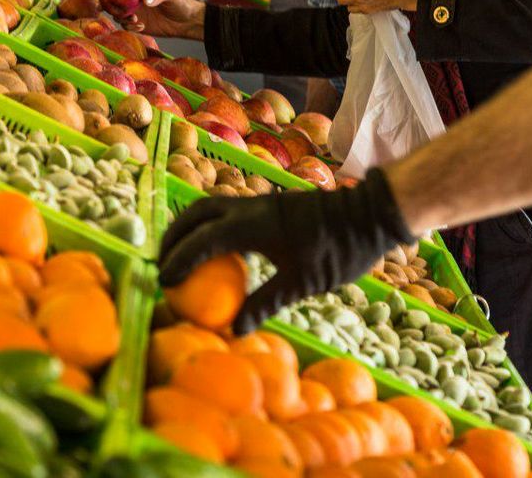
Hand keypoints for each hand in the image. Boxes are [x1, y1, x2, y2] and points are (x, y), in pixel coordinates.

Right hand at [121, 0, 205, 39]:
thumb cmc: (181, 3)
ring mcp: (137, 13)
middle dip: (113, 5)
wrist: (189, 22)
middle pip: (116, 1)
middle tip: (119, 10)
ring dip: (122, 17)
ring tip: (135, 19)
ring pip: (119, 15)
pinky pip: (127, 27)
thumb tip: (145, 0)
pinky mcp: (139, 25)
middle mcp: (136, 0)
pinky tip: (142, 27)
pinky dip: (130, 27)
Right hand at [158, 169, 414, 333]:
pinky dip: (210, 226)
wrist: (369, 214)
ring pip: (210, 207)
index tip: (165, 282)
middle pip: (196, 214)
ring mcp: (258, 203)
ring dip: (190, 228)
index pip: (202, 240)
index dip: (179, 260)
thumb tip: (233, 330)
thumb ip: (265, 303)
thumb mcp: (302, 283)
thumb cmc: (338, 249)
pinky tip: (215, 250)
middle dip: (174, 237)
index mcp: (252, 224)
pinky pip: (226, 210)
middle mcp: (249, 207)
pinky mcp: (268, 205)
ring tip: (180, 254)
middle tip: (162, 264)